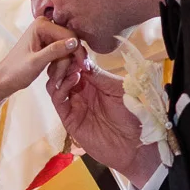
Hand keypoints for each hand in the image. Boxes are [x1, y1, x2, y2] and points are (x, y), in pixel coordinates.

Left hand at [0, 17, 78, 98]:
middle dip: (68, 61)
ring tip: (55, 79)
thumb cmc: (16, 72)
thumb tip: (75, 42)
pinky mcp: (48, 43)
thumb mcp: (36, 62)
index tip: (83, 68)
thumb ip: (55, 51)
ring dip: (64, 66)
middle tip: (61, 78)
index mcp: (41, 25)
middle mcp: (45, 25)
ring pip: (68, 49)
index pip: (69, 35)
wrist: (5, 79)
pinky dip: (61, 65)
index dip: (77, 51)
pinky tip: (54, 75)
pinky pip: (63, 53)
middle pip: (70, 42)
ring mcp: (47, 34)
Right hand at [44, 52, 155, 179]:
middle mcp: (80, 92)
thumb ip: (100, 75)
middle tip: (68, 53)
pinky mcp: (69, 119)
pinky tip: (72, 79)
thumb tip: (83, 59)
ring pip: (55, 84)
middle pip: (61, 71)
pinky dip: (61, 87)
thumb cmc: (132, 116)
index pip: (76, 63)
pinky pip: (58, 100)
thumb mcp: (117, 89)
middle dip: (62, 60)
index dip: (73, 53)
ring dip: (59, 72)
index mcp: (93, 82)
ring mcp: (73, 105)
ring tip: (70, 66)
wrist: (134, 145)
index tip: (75, 45)